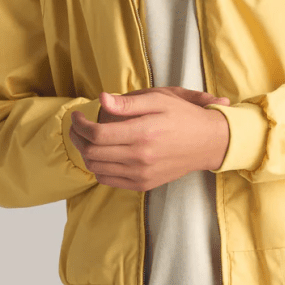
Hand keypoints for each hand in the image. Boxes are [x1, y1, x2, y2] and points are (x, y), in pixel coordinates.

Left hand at [68, 88, 231, 190]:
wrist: (208, 142)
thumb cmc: (184, 116)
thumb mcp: (159, 100)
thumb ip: (128, 103)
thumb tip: (101, 99)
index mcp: (143, 133)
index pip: (97, 134)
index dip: (79, 124)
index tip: (76, 115)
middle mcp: (141, 157)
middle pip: (92, 152)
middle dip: (77, 137)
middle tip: (76, 125)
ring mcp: (141, 174)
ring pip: (97, 168)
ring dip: (85, 152)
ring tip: (86, 138)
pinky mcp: (143, 184)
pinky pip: (108, 180)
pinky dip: (98, 167)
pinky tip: (102, 153)